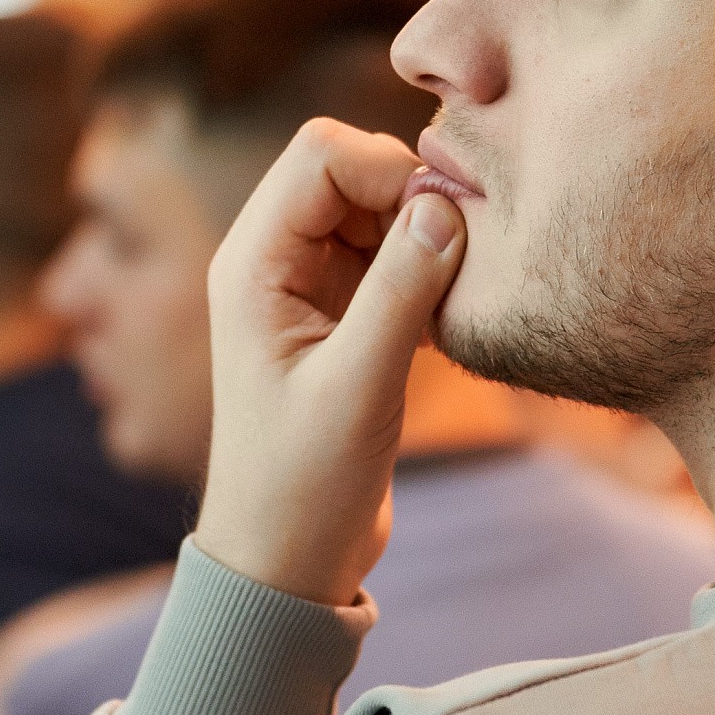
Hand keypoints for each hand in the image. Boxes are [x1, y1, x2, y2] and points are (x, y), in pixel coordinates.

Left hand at [195, 118, 466, 606]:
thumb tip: (445, 207)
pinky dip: (424, 266)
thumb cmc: (304, 485)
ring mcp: (305, 285)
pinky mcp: (339, 314)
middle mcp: (271, 261)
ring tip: (457, 287)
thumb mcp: (359, 387)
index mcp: (252, 265)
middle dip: (409, 192)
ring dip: (422, 231)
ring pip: (373, 208)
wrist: (285, 559)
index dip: (388, 168)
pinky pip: (387, 253)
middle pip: (346, 169)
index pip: (320, 156)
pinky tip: (446, 314)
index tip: (447, 220)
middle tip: (462, 250)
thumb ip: (400, 291)